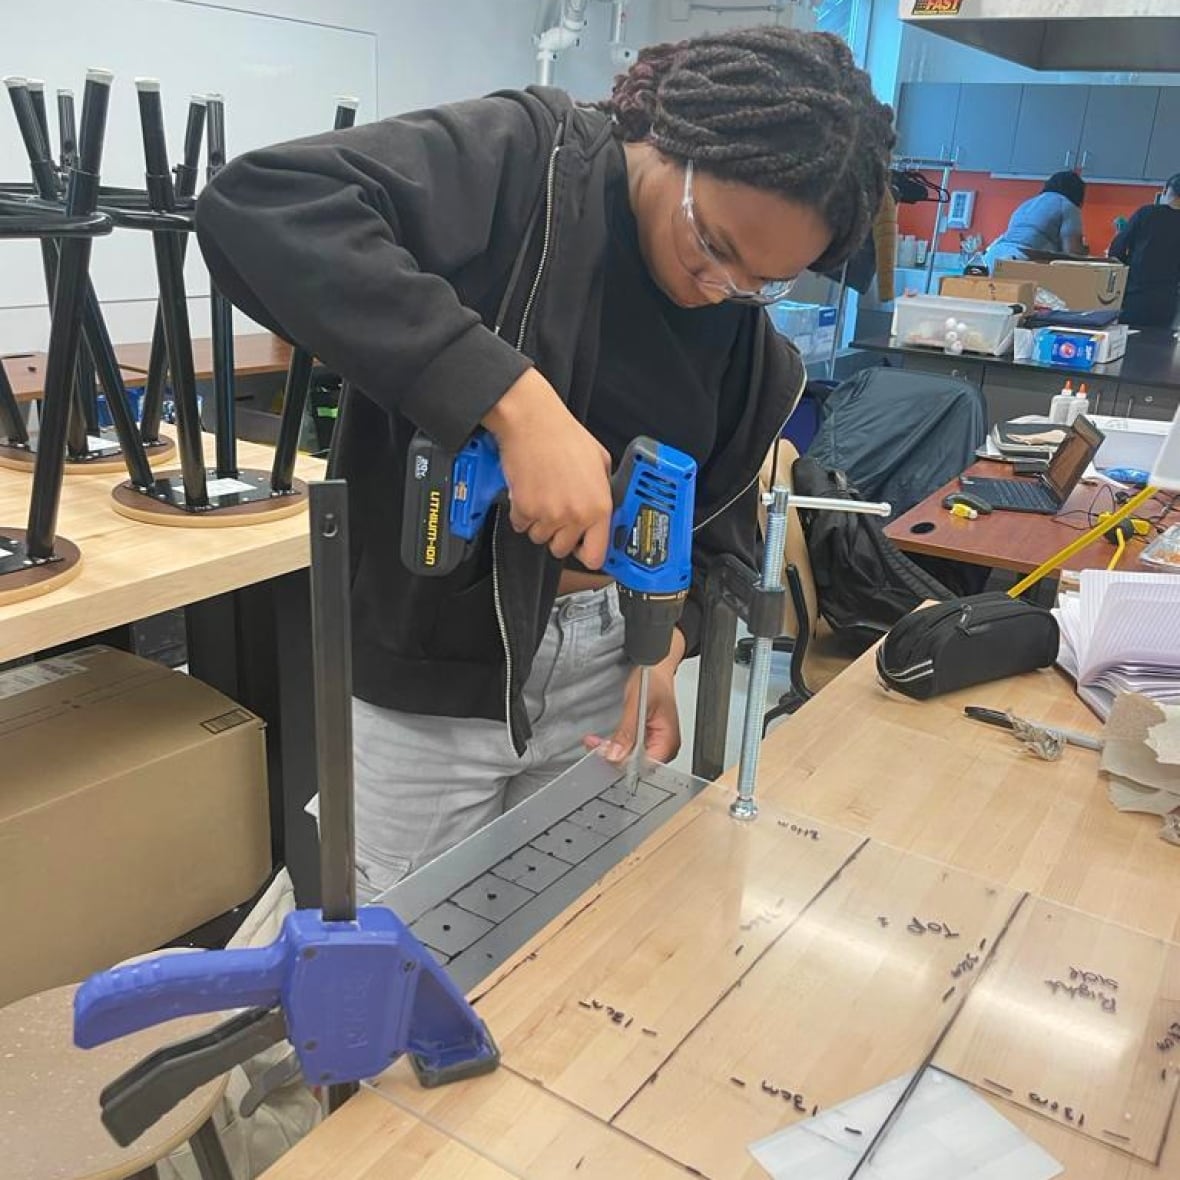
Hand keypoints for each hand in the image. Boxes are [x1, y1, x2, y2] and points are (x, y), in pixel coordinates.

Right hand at [482, 368, 613, 566]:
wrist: (533, 423)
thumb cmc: (565, 436)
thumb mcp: (601, 463)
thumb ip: (603, 492)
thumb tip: (603, 510)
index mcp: (599, 507)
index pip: (596, 555)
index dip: (587, 554)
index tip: (582, 548)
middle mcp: (576, 515)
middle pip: (562, 549)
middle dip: (558, 535)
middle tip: (556, 513)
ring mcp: (549, 515)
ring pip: (540, 537)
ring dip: (539, 523)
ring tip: (542, 496)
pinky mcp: (524, 509)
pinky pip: (520, 525)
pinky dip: (521, 513)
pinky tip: (529, 491)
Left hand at [584, 630, 685, 764]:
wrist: (654, 667)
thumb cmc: (654, 680)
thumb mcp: (637, 704)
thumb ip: (627, 732)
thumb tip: (616, 754)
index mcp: (668, 741)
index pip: (645, 765)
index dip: (624, 763)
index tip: (605, 755)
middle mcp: (663, 746)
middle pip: (635, 764)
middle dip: (612, 756)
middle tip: (594, 746)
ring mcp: (653, 744)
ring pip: (628, 758)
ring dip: (609, 751)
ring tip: (593, 743)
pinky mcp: (643, 740)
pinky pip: (626, 749)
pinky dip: (613, 746)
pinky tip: (600, 742)